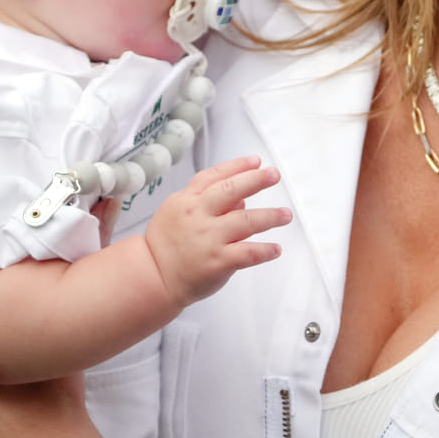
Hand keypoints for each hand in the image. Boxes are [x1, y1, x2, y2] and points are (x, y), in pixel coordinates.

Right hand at [143, 155, 289, 306]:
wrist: (153, 276)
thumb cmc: (165, 244)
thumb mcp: (176, 211)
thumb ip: (205, 201)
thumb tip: (240, 198)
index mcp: (187, 200)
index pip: (214, 176)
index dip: (237, 166)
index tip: (256, 161)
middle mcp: (198, 215)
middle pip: (231, 190)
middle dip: (256, 180)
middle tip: (274, 176)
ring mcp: (208, 238)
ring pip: (245, 221)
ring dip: (270, 216)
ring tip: (285, 215)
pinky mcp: (217, 261)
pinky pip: (247, 253)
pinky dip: (265, 250)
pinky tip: (276, 249)